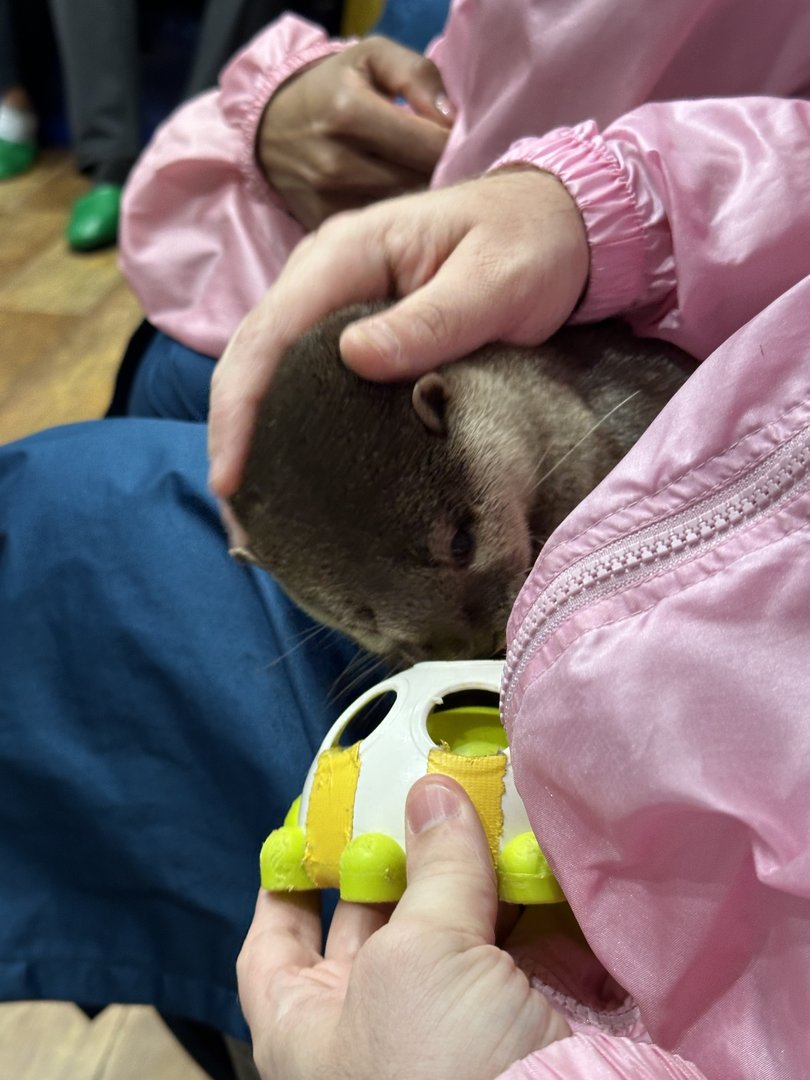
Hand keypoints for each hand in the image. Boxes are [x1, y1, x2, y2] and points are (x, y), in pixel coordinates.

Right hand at [209, 167, 587, 495]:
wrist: (557, 223)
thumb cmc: (531, 244)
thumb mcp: (495, 282)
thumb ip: (431, 320)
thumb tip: (353, 359)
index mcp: (347, 253)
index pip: (270, 333)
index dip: (241, 408)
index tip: (231, 476)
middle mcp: (324, 274)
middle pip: (252, 356)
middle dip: (233, 432)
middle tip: (237, 514)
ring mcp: (333, 300)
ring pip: (270, 370)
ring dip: (254, 433)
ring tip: (253, 507)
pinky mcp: (352, 326)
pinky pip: (304, 375)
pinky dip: (289, 423)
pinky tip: (292, 468)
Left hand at [237, 776, 569, 1079]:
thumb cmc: (440, 1069)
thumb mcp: (420, 959)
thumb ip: (431, 868)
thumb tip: (432, 789)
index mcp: (309, 1028)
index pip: (272, 947)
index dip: (285, 884)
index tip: (306, 826)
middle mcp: (374, 1026)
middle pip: (373, 920)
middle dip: (398, 854)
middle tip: (418, 788)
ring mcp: (451, 1024)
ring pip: (451, 923)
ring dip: (471, 865)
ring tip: (483, 798)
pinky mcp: (520, 1020)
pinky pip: (514, 941)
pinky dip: (526, 896)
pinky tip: (535, 847)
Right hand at [257, 36, 452, 229]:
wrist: (269, 129)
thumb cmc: (332, 88)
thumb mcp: (373, 57)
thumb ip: (418, 75)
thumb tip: (451, 118)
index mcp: (349, 112)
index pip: (430, 144)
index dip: (455, 144)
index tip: (456, 139)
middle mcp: (336, 162)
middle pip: (421, 180)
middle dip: (441, 171)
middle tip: (444, 160)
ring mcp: (329, 200)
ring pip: (404, 209)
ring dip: (421, 195)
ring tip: (418, 176)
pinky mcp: (326, 226)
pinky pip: (380, 228)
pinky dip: (395, 215)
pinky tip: (394, 197)